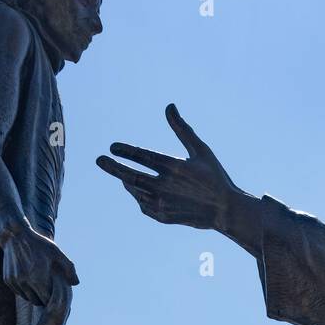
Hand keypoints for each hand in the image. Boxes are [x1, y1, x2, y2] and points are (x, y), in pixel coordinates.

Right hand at [2, 227, 77, 306]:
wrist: (15, 236)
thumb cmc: (39, 244)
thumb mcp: (57, 253)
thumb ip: (69, 268)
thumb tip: (76, 283)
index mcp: (38, 279)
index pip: (47, 300)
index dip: (53, 298)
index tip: (57, 293)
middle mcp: (24, 282)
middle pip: (37, 301)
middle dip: (44, 299)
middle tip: (49, 292)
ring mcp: (15, 282)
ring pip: (27, 298)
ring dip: (34, 296)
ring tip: (41, 288)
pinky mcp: (8, 280)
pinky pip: (19, 292)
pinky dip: (25, 291)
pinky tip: (31, 284)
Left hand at [97, 105, 240, 228]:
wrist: (225, 211)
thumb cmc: (214, 177)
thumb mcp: (200, 150)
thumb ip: (181, 129)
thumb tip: (169, 106)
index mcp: (174, 166)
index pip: (142, 156)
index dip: (125, 150)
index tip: (112, 147)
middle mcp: (165, 186)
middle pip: (130, 175)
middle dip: (113, 167)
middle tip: (99, 160)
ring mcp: (163, 204)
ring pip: (135, 191)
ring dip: (126, 181)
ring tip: (121, 174)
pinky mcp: (163, 217)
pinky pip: (143, 206)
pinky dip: (139, 197)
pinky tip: (139, 191)